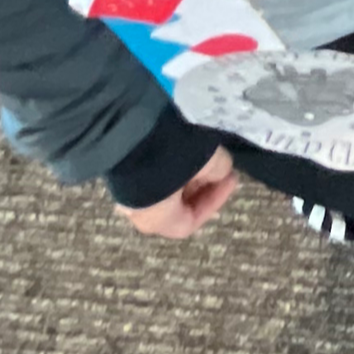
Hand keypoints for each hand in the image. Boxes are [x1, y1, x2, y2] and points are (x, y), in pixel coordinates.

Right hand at [121, 147, 239, 241]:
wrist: (129, 130)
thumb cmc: (169, 156)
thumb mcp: (206, 161)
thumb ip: (219, 170)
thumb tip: (221, 170)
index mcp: (156, 221)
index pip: (189, 222)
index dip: (215, 201)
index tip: (230, 179)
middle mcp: (137, 212)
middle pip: (176, 206)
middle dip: (201, 186)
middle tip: (218, 166)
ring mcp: (127, 190)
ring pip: (164, 189)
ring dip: (186, 174)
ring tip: (204, 154)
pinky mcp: (122, 169)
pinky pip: (152, 174)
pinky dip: (170, 165)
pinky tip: (182, 146)